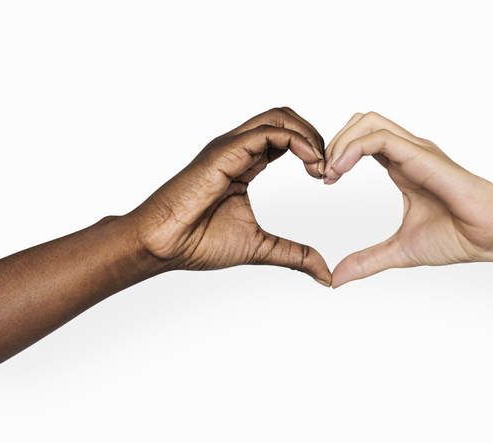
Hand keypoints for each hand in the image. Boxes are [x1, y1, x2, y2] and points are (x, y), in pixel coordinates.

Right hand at [127, 107, 331, 285]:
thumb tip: (325, 274)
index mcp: (245, 163)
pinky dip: (297, 140)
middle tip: (330, 168)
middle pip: (286, 118)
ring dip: (309, 135)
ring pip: (279, 117)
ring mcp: (230, 146)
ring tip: (322, 165)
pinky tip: (311, 163)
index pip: (286, 137)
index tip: (326, 178)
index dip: (313, 151)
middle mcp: (238, 148)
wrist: (162, 245)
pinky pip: (267, 132)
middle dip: (316, 136)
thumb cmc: (198, 242)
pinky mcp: (225, 151)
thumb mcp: (261, 247)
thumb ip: (294, 255)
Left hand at [323, 112, 492, 287]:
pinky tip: (341, 170)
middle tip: (321, 174)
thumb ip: (367, 261)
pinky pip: (381, 137)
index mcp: (402, 167)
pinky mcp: (423, 156)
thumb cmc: (459, 237)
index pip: (361, 141)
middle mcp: (408, 153)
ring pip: (368, 121)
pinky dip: (354, 148)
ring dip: (340, 141)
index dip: (335, 155)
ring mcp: (416, 151)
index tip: (323, 182)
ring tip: (330, 173)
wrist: (492, 237)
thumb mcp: (399, 250)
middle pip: (360, 122)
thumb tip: (337, 278)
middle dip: (333, 142)